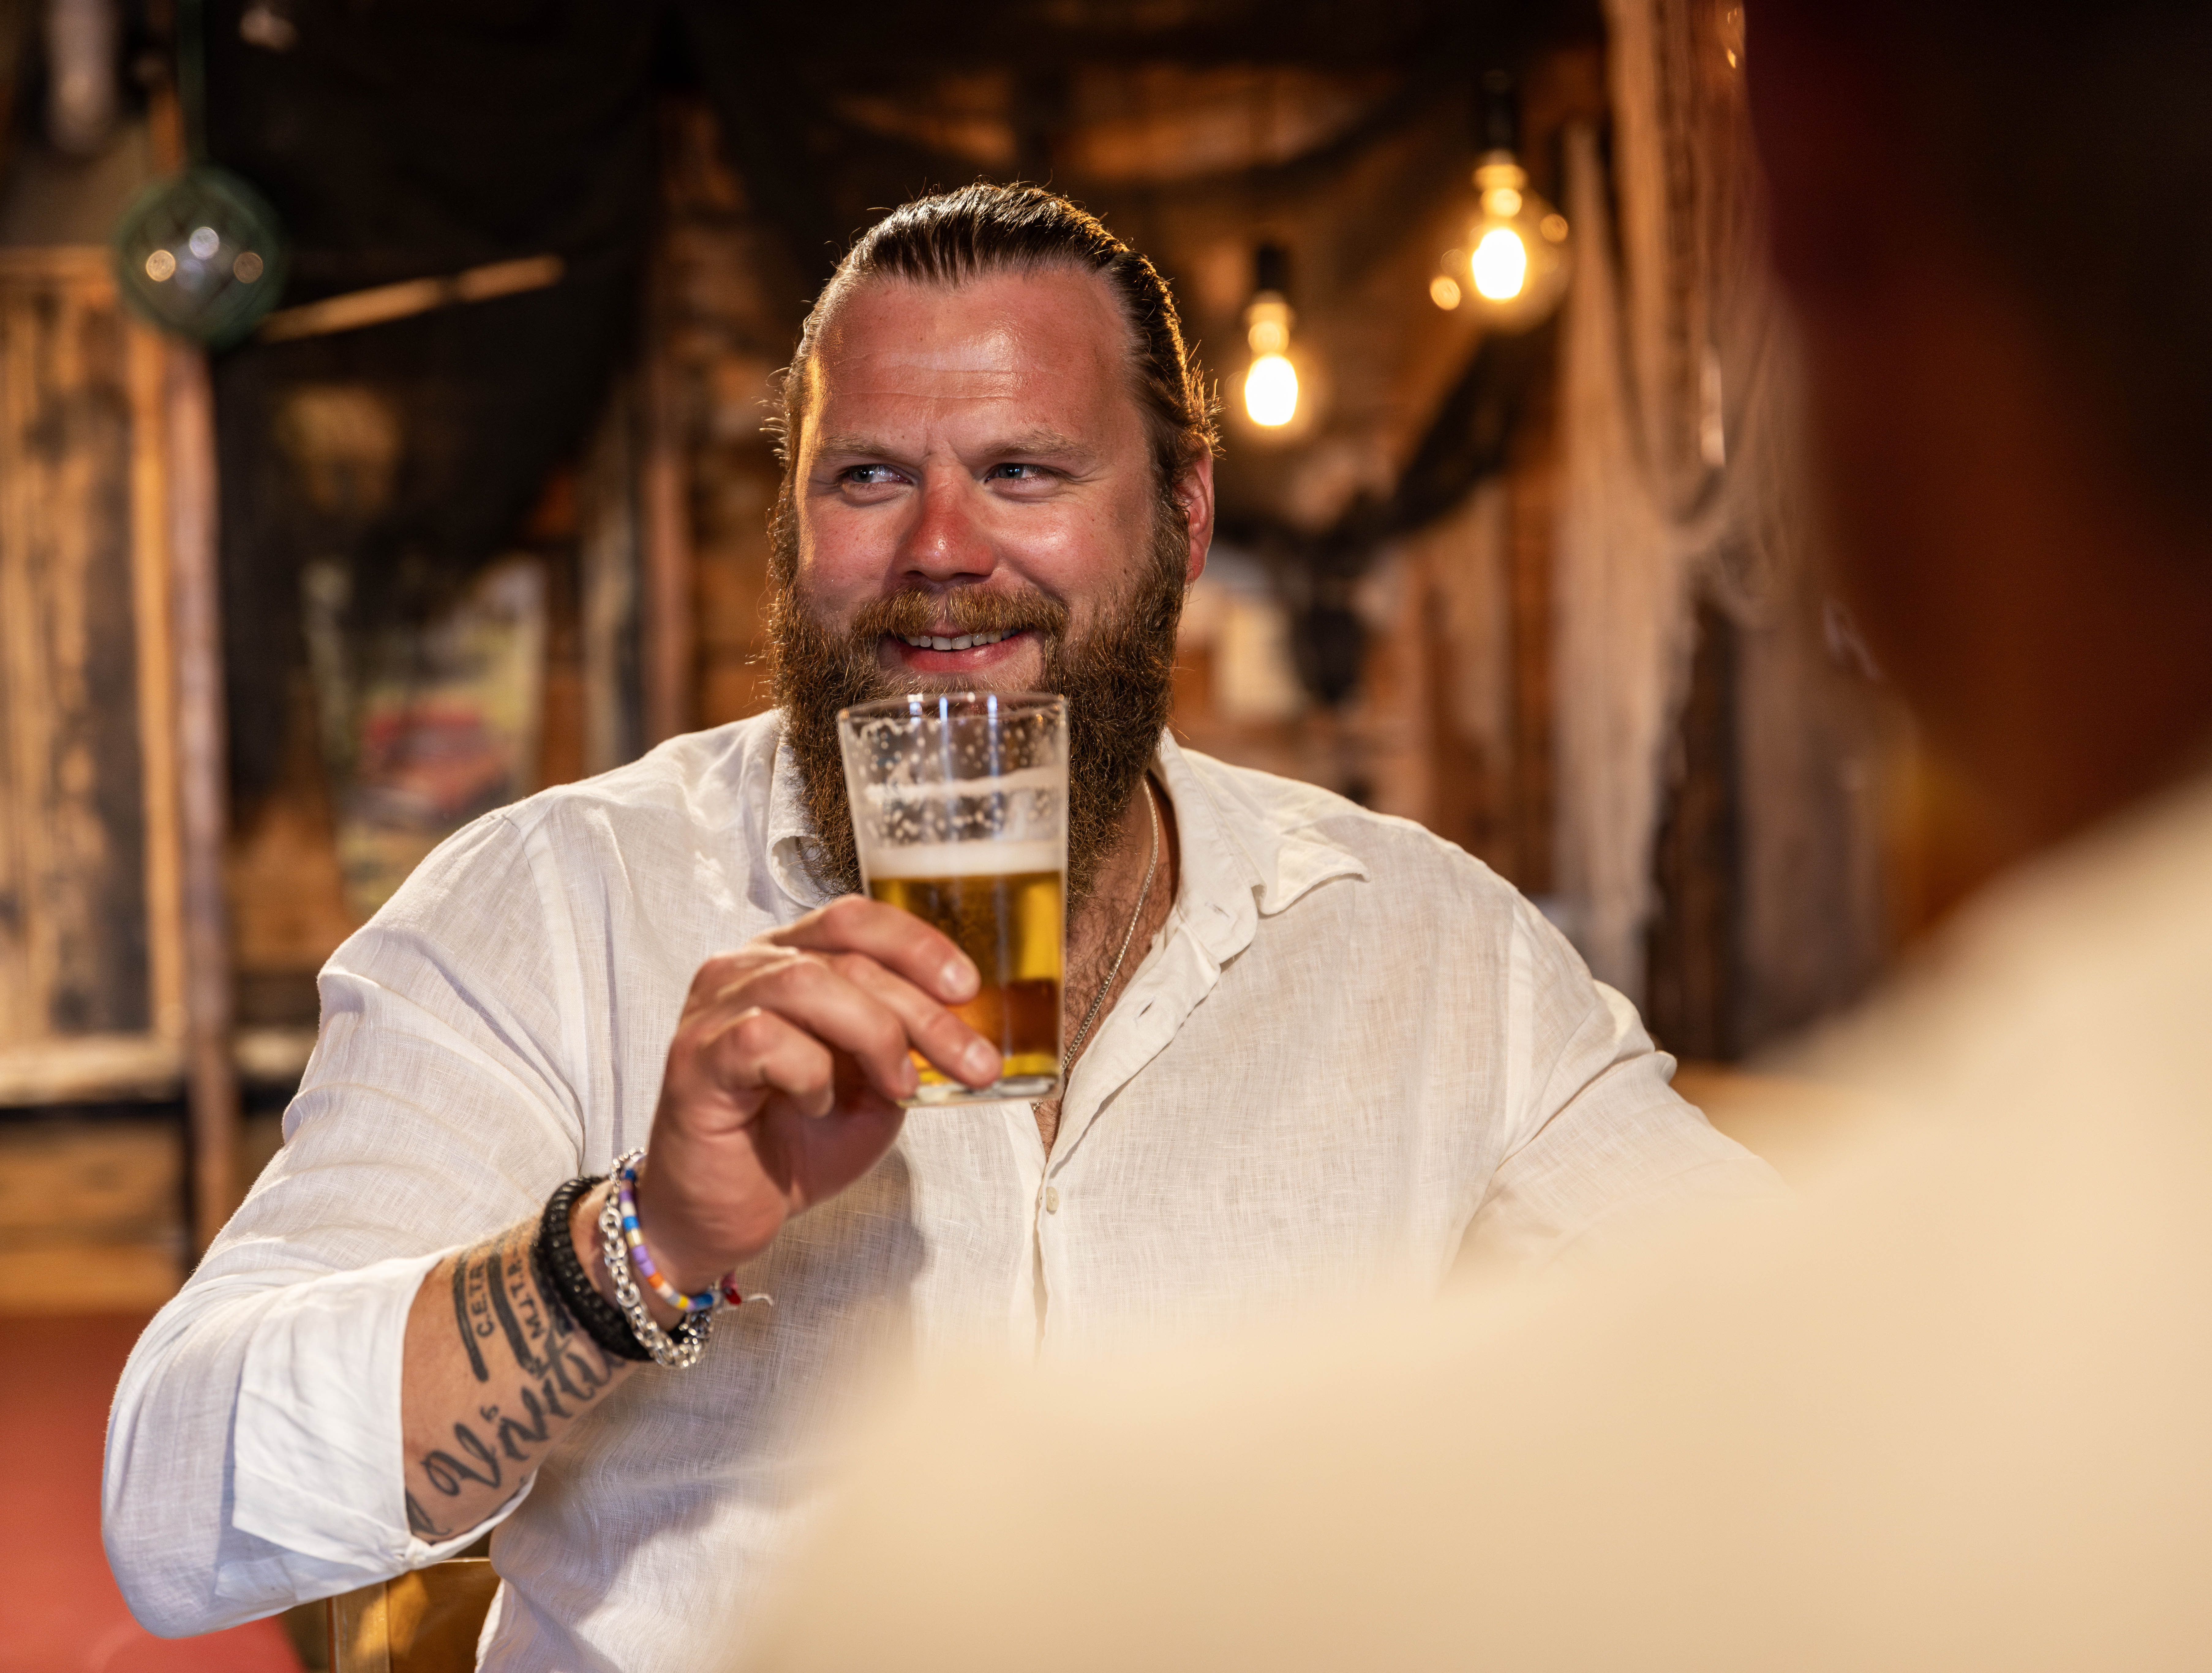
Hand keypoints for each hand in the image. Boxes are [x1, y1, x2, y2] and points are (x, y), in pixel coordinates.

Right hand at [629, 897, 1001, 1287]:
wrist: (727, 1212)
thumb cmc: (795, 1142)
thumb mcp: (873, 1088)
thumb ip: (905, 1047)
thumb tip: (964, 1025)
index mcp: (787, 959)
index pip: (855, 920)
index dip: (917, 945)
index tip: (968, 988)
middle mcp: (745, 969)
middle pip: (848, 957)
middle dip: (924, 1012)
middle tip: (973, 1062)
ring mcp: (713, 1008)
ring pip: (809, 984)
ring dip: (874, 1034)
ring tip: (898, 1085)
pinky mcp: (696, 1057)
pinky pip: (762, 1038)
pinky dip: (808, 1071)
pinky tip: (816, 1104)